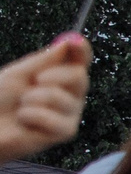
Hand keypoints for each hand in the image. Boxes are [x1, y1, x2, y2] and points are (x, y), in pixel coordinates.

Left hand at [0, 35, 89, 162]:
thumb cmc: (1, 99)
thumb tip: (66, 42)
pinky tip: (24, 121)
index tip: (74, 41)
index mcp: (61, 76)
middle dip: (55, 75)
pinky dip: (29, 116)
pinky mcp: (65, 132)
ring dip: (32, 99)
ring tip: (22, 107)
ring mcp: (71, 113)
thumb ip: (44, 60)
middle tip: (36, 80)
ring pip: (59, 97)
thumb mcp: (19, 73)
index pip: (80, 60)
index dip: (81, 49)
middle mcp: (71, 94)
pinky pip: (50, 117)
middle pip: (79, 76)